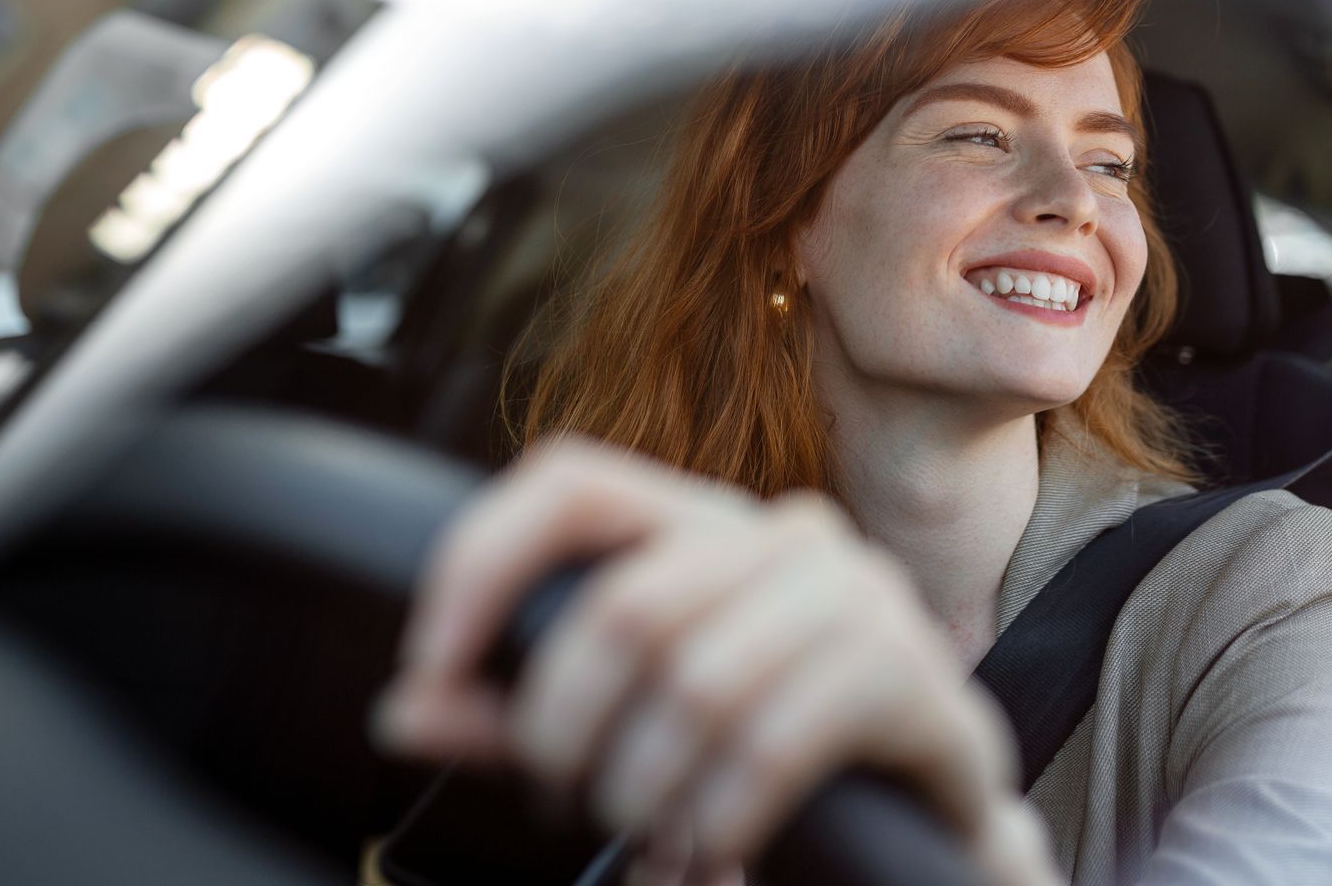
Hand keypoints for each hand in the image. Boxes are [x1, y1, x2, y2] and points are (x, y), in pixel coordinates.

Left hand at [374, 436, 1057, 885]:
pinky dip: (720, 819)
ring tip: (648, 839)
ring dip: (646, 791)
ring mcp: (857, 593)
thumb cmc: (766, 759)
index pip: (570, 482)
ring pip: (696, 682)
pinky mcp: (908, 673)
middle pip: (623, 607)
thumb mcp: (627, 730)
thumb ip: (521, 717)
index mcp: (702, 525)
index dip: (481, 563)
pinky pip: (774, 743)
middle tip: (565, 800)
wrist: (923, 817)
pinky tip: (714, 852)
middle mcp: (781, 534)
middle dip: (564, 730)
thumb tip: (408, 711)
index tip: (429, 668)